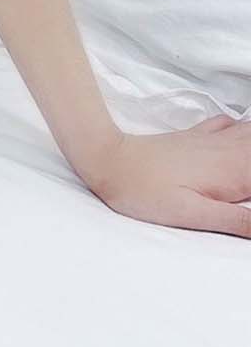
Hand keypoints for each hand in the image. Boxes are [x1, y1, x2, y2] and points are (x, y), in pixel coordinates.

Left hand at [84, 114, 250, 237]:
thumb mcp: (194, 216)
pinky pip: (231, 124)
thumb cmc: (148, 193)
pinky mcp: (196, 136)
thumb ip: (239, 222)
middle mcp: (228, 150)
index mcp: (233, 172)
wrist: (111, 160)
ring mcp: (212, 140)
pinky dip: (246, 128)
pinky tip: (244, 132)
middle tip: (247, 189)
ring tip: (247, 166)